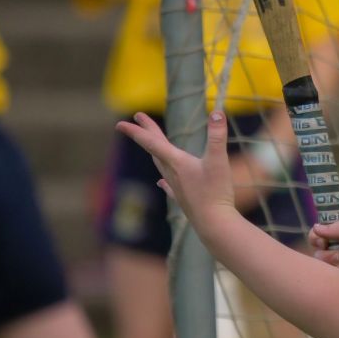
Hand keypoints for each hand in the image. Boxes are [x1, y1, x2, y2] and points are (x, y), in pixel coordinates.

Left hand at [116, 111, 235, 230]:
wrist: (214, 224)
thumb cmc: (215, 192)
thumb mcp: (219, 160)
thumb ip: (217, 136)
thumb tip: (217, 113)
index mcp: (177, 162)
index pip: (152, 142)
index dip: (137, 131)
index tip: (120, 123)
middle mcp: (172, 173)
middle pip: (155, 149)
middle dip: (145, 132)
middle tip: (137, 117)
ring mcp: (177, 187)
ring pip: (160, 166)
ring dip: (154, 152)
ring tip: (149, 144)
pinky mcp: (184, 199)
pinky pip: (169, 186)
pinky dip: (164, 181)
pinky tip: (161, 182)